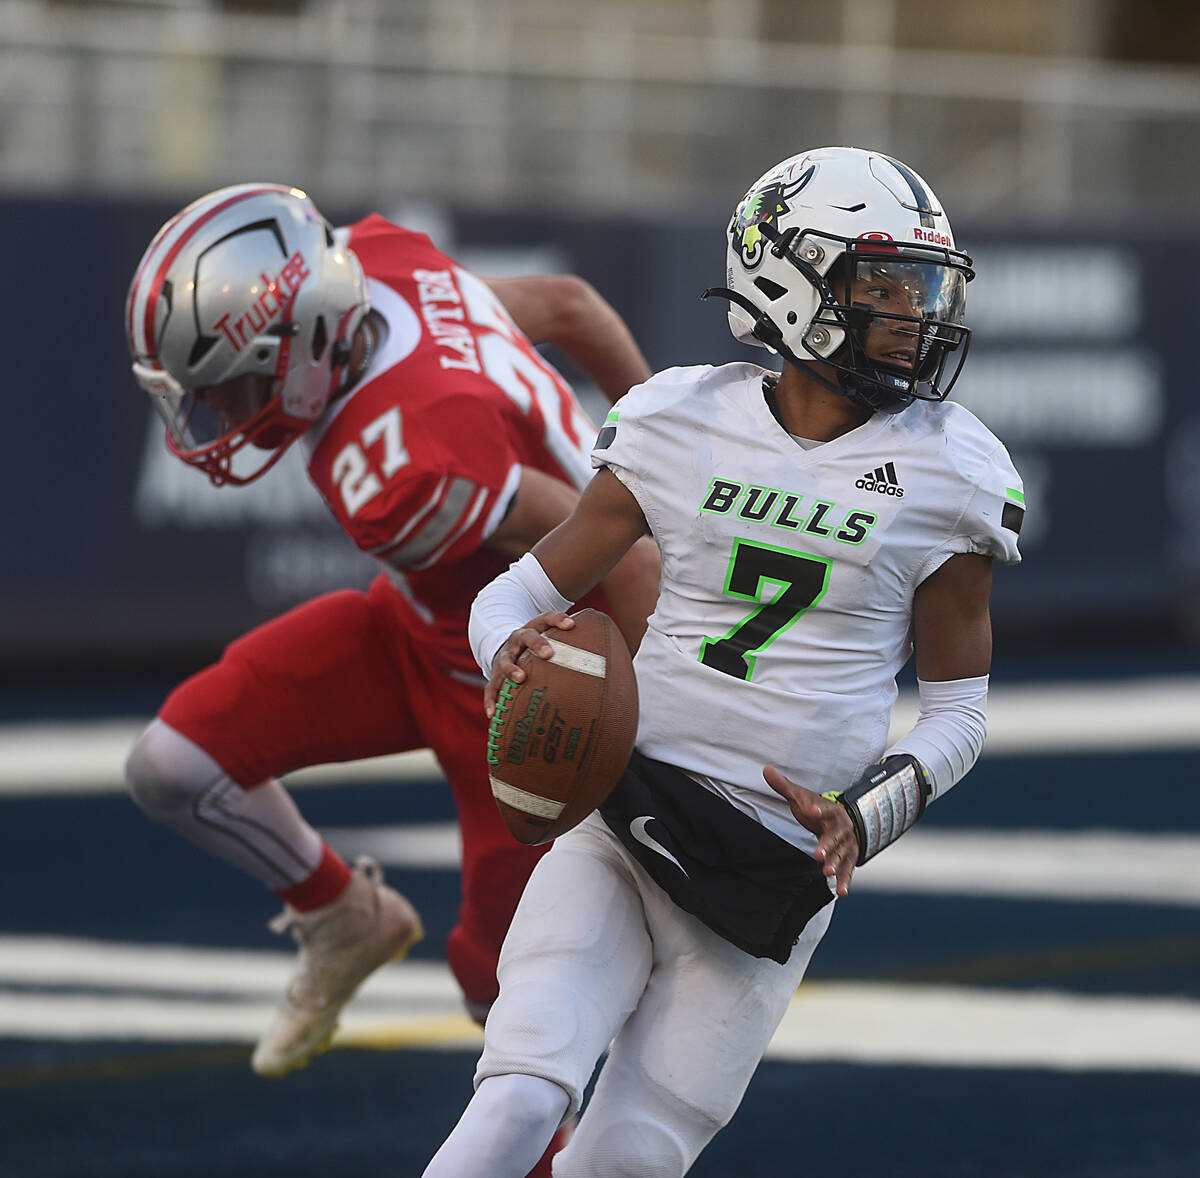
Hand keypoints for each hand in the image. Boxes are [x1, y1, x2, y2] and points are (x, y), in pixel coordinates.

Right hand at [484, 611, 575, 716]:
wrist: (508, 647)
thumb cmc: (542, 649)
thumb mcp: (557, 641)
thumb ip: (580, 648)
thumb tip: (620, 658)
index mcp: (535, 628)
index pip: (546, 617)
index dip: (558, 619)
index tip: (572, 625)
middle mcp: (518, 639)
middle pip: (525, 635)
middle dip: (537, 643)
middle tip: (549, 654)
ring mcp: (505, 655)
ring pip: (505, 659)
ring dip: (512, 668)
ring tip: (520, 678)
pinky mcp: (495, 674)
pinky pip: (491, 687)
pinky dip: (491, 699)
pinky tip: (493, 714)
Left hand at [763, 766, 859, 897]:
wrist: (838, 819)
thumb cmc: (815, 808)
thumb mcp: (800, 796)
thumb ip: (784, 786)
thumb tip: (766, 769)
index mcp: (830, 810)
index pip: (824, 808)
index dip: (818, 808)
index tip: (810, 809)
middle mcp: (841, 827)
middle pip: (835, 836)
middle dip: (827, 845)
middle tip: (818, 854)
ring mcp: (847, 843)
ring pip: (842, 854)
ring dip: (836, 864)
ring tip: (826, 874)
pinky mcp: (848, 858)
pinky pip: (848, 869)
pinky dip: (845, 880)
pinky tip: (842, 892)